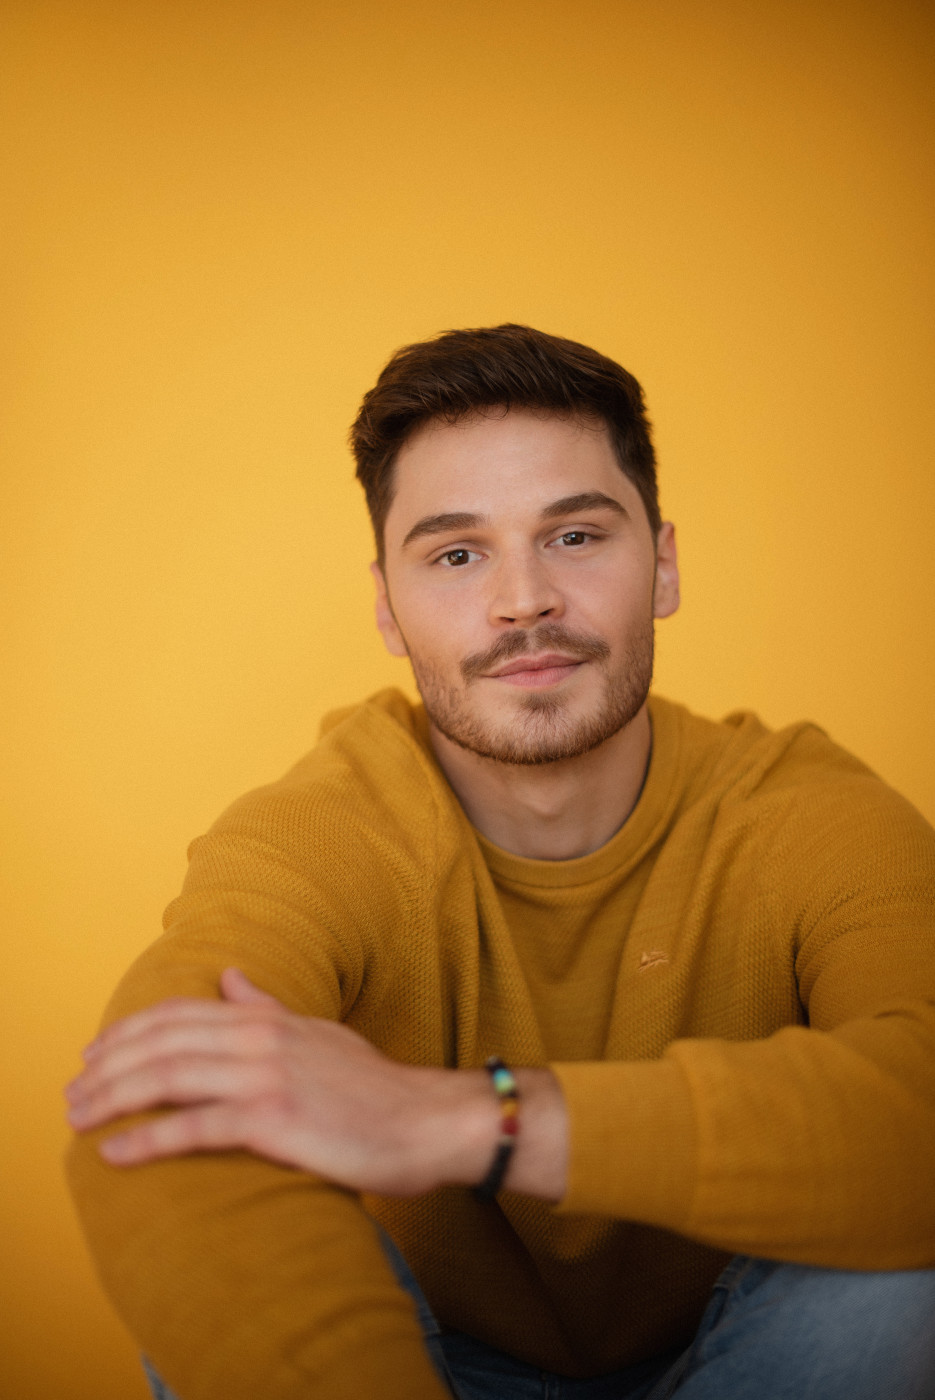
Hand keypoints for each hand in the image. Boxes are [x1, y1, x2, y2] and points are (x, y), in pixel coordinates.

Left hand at [65, 969, 499, 1195]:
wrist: (427, 1121)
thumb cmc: (374, 1087)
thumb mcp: (317, 1034)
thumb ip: (268, 1007)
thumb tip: (232, 974)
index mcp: (267, 1018)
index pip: (179, 1013)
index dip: (129, 1031)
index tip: (94, 1052)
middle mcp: (260, 1039)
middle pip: (162, 1042)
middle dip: (108, 1066)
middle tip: (72, 1093)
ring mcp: (266, 1077)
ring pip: (169, 1077)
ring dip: (114, 1097)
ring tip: (79, 1118)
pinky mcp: (274, 1121)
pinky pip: (196, 1128)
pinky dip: (148, 1139)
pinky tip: (115, 1153)